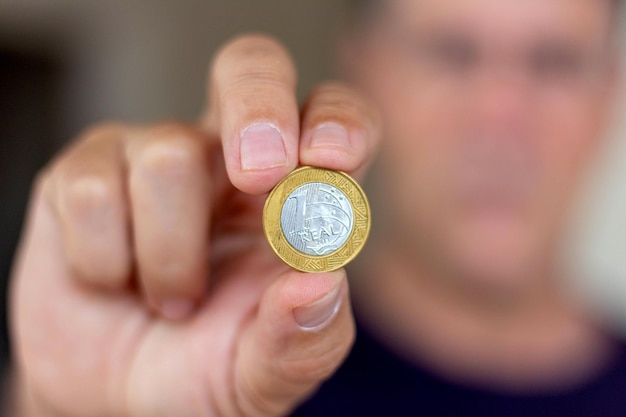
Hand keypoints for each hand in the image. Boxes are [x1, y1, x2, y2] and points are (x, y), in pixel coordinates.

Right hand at [10, 34, 380, 416]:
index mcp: (295, 196)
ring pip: (168, 156)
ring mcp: (155, 158)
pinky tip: (113, 281)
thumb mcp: (263, 378)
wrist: (114, 399)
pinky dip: (104, 260)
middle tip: (255, 173)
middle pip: (252, 68)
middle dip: (257, 108)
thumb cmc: (205, 374)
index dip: (339, 121)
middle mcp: (231, 161)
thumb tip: (320, 286)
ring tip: (171, 302)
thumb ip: (300, 342)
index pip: (333, 118)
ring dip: (170, 256)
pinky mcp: (85, 174)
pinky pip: (92, 191)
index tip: (330, 162)